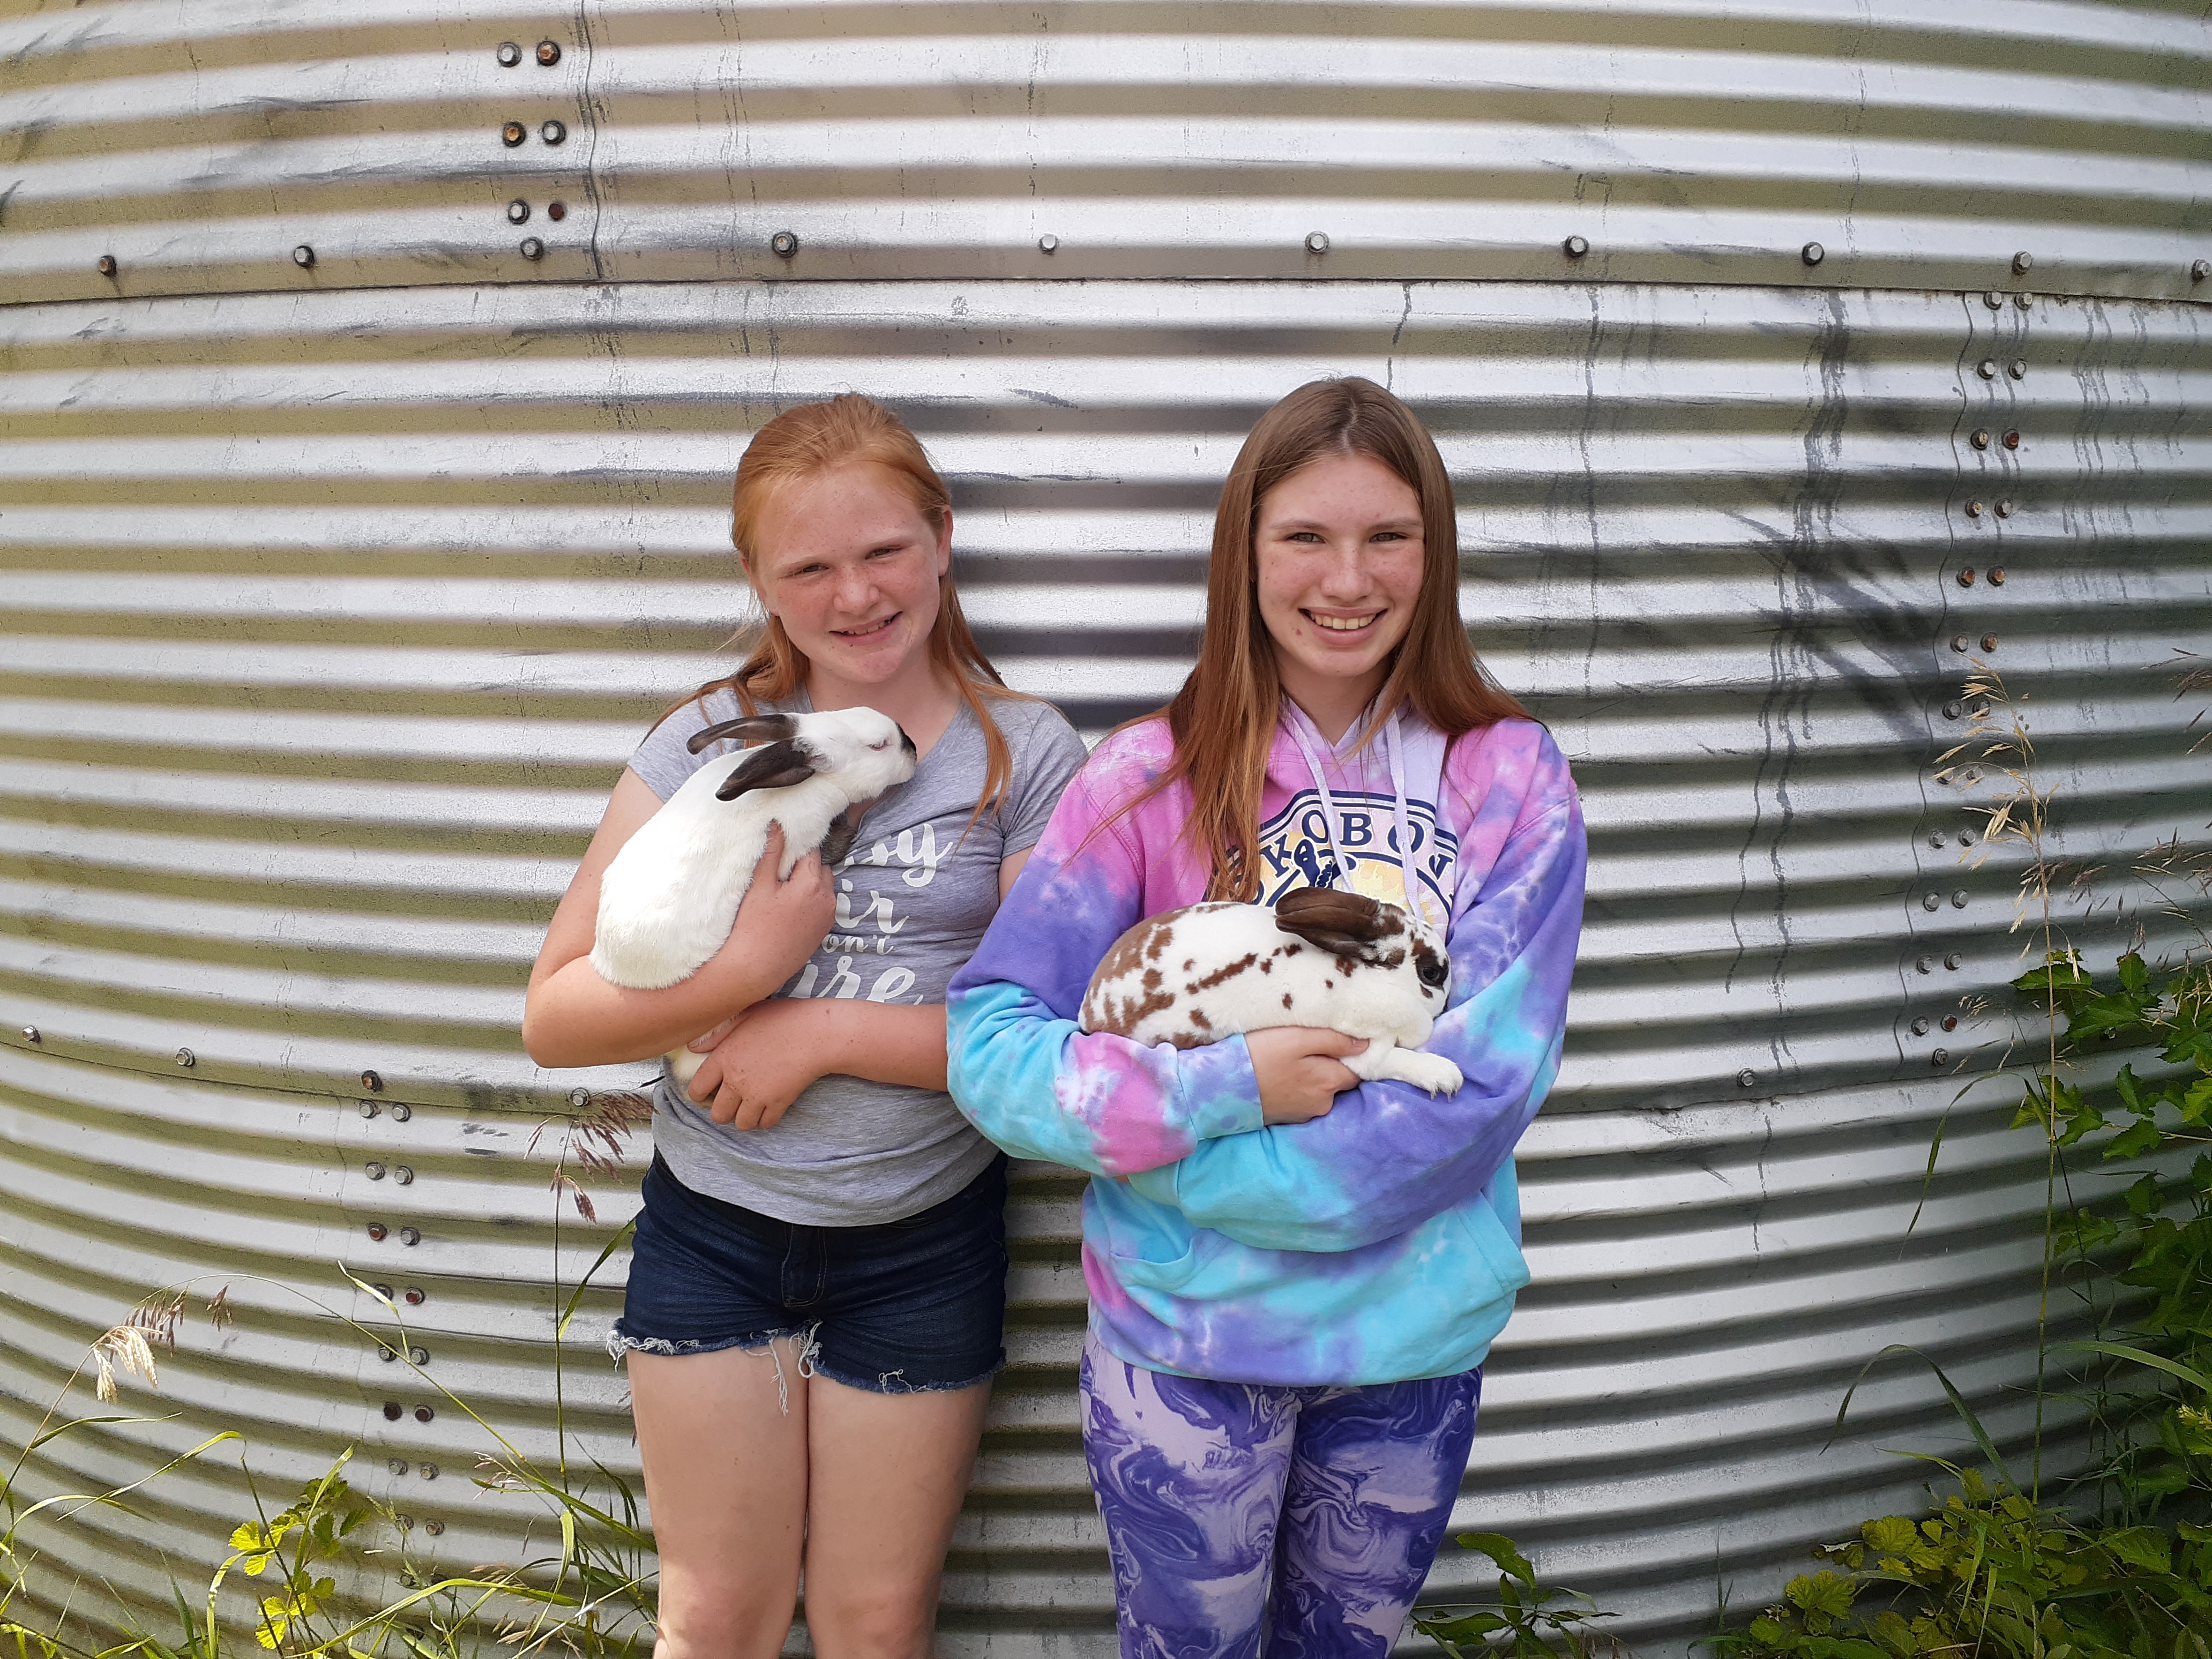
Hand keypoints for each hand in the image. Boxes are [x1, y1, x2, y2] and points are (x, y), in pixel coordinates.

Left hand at [685, 999, 826, 1129]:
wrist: (816, 1033)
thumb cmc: (783, 1018)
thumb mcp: (745, 1014)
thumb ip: (717, 1033)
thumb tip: (693, 1047)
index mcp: (724, 1058)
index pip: (697, 1089)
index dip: (699, 1093)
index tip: (707, 1092)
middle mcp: (736, 1081)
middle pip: (718, 1114)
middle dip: (723, 1111)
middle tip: (733, 1101)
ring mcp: (758, 1095)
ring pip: (742, 1124)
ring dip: (746, 1117)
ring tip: (753, 1105)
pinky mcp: (779, 1103)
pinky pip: (766, 1124)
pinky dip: (767, 1118)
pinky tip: (771, 1104)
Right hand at [707, 824, 833, 995]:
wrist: (753, 970)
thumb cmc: (752, 927)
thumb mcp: (759, 885)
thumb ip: (771, 852)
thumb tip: (777, 824)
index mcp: (812, 884)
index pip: (811, 852)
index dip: (795, 849)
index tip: (780, 853)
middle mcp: (827, 899)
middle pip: (819, 868)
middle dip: (802, 867)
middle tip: (777, 875)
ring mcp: (827, 917)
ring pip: (821, 887)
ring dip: (806, 884)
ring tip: (780, 893)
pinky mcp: (823, 931)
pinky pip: (820, 905)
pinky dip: (808, 901)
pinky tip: (786, 910)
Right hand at [1246, 1027, 1366, 1125]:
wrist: (1222, 1087)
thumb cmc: (1259, 1055)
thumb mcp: (1296, 1037)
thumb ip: (1333, 1040)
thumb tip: (1365, 1045)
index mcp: (1329, 1081)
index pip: (1358, 1069)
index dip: (1353, 1055)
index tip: (1339, 1041)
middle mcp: (1323, 1102)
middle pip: (1340, 1080)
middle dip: (1332, 1065)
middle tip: (1309, 1046)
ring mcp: (1305, 1113)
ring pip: (1322, 1090)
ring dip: (1314, 1077)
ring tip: (1292, 1060)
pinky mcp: (1289, 1117)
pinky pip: (1305, 1099)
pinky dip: (1299, 1088)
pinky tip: (1283, 1076)